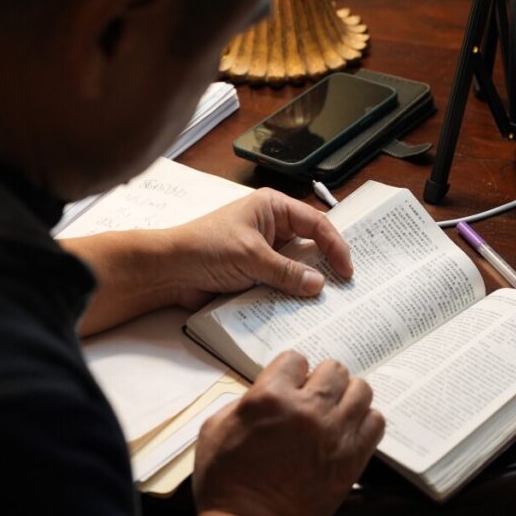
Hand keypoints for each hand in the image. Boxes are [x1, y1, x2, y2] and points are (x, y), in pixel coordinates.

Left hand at [168, 188, 353, 308]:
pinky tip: (304, 307)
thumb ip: (286, 272)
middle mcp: (273, 226)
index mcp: (274, 207)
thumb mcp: (251, 257)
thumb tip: (319, 285)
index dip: (335, 246)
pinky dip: (293, 294)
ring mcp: (266, 250)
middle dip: (326, 263)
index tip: (346, 270)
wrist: (168, 271)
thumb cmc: (205, 248)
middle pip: (311, 244)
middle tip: (346, 285)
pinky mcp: (257, 272)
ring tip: (330, 300)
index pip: (316, 224)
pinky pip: (283, 282)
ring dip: (309, 282)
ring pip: (298, 266)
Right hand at [194, 352, 384, 515]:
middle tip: (312, 397)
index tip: (288, 385)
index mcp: (270, 399)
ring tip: (334, 411)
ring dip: (346, 396)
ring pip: (361, 389)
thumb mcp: (215, 430)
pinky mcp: (353, 457)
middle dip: (321, 380)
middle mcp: (307, 409)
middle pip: (333, 369)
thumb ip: (243, 402)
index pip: (295, 359)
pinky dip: (364, 422)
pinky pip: (376, 421)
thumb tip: (266, 391)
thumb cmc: (226, 483)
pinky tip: (348, 430)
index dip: (289, 372)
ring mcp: (335, 432)